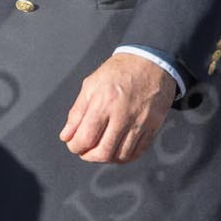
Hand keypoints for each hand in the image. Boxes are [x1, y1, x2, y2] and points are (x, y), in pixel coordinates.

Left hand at [60, 53, 178, 162]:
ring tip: (99, 150)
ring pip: (121, 155)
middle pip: (104, 151)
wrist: (150, 62)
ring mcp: (140, 122)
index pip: (86, 137)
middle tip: (84, 151)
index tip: (73, 144)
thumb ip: (77, 112)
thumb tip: (66, 136)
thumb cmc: (118, 72)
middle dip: (89, 156)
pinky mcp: (153, 126)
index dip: (75, 146)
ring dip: (106, 158)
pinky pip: (139, 152)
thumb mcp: (90, 85)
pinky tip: (116, 151)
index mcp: (104, 102)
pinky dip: (125, 157)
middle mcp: (123, 115)